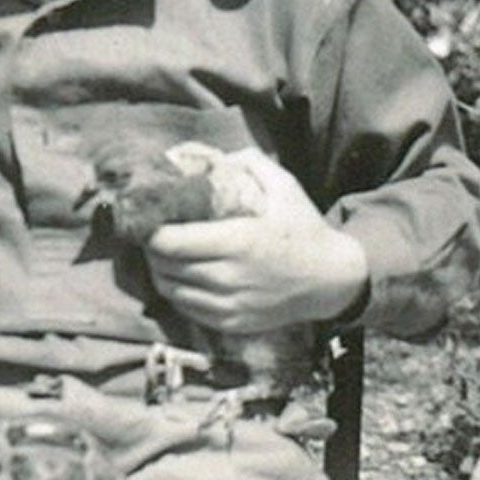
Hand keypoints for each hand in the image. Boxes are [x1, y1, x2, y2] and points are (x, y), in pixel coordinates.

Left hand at [144, 167, 368, 333]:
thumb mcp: (286, 188)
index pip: (173, 242)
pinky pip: (187, 310)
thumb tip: (214, 156)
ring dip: (159, 272)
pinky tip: (179, 277)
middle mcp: (231, 277)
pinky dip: (176, 293)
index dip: (151, 231)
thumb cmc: (304, 231)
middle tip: (151, 233)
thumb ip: (251, 164)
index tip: (148, 218)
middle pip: (166, 266)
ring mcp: (230, 304)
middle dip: (151, 249)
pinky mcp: (231, 323)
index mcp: (240, 241)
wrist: (331, 281)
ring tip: (161, 254)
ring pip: (171, 291)